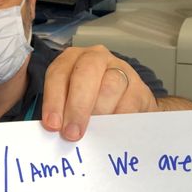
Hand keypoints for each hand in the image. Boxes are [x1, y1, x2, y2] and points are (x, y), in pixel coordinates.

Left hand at [41, 45, 158, 140]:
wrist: (123, 105)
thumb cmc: (89, 103)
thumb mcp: (68, 102)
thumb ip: (61, 113)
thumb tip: (55, 132)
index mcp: (71, 60)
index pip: (58, 74)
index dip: (53, 100)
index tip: (52, 125)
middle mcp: (95, 58)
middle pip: (84, 75)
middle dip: (77, 107)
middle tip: (72, 133)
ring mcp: (120, 69)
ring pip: (109, 86)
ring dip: (99, 113)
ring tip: (93, 133)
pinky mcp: (139, 87)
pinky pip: (129, 103)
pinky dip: (119, 119)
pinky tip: (113, 131)